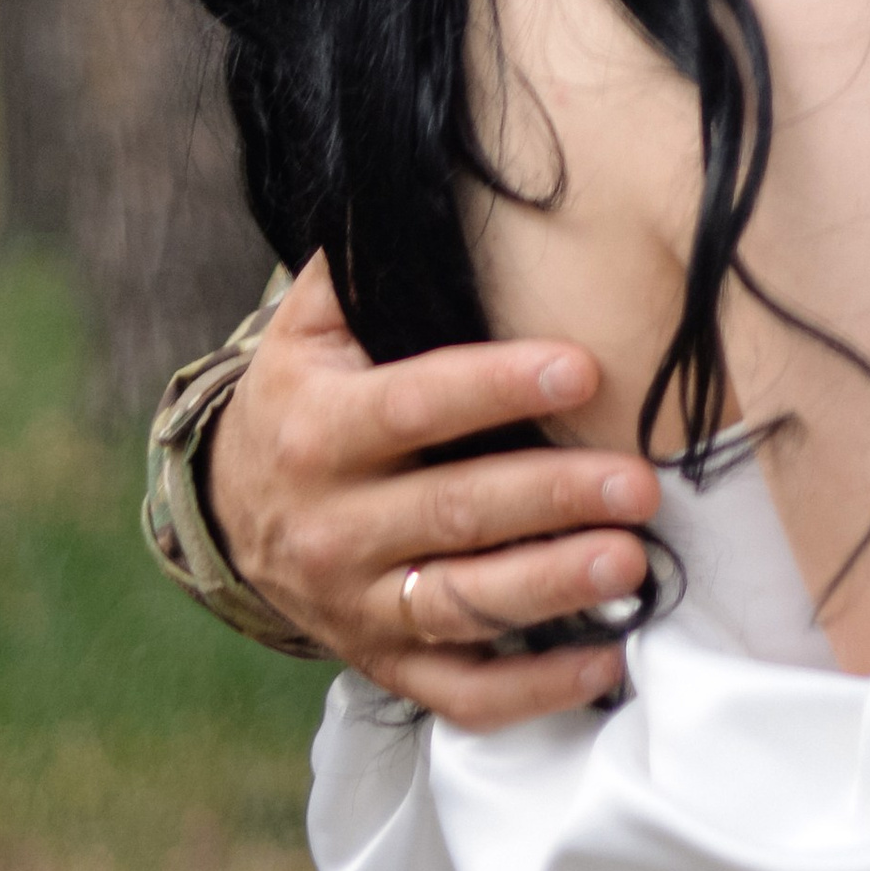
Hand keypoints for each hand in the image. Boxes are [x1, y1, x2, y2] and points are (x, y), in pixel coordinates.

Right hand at [202, 257, 663, 729]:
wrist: (231, 514)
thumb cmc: (304, 397)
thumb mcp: (309, 328)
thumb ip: (365, 267)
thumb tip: (419, 179)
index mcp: (317, 429)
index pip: (415, 405)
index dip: (496, 386)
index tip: (581, 367)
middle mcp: (332, 525)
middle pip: (454, 512)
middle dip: (551, 497)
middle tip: (638, 482)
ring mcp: (356, 605)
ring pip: (463, 604)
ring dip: (553, 588)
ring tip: (632, 562)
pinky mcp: (385, 661)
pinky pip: (461, 691)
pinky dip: (533, 689)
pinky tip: (606, 662)